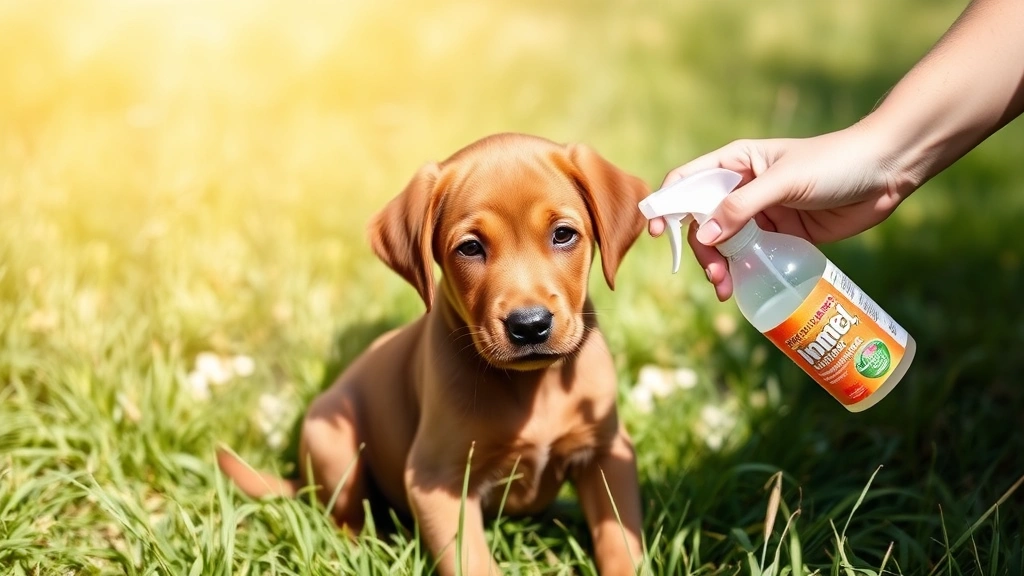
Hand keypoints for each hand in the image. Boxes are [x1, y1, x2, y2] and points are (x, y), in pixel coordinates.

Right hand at [649, 123, 913, 300]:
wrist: (887, 170)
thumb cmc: (834, 163)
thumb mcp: (784, 181)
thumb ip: (742, 207)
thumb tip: (704, 237)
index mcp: (736, 162)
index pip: (686, 182)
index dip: (667, 206)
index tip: (659, 234)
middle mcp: (742, 188)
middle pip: (701, 222)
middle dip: (701, 250)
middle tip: (714, 274)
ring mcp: (762, 214)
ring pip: (724, 244)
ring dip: (718, 266)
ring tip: (726, 289)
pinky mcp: (782, 236)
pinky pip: (751, 257)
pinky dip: (742, 274)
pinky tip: (742, 289)